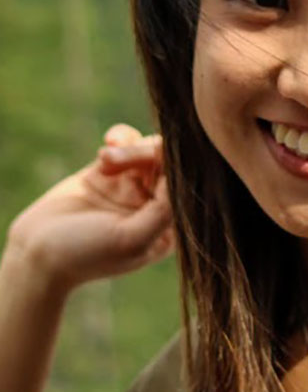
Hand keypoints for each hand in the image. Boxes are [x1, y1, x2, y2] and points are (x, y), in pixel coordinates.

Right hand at [6, 124, 174, 293]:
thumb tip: (187, 176)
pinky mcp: (109, 170)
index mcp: (170, 227)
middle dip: (148, 154)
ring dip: (130, 147)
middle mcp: (156, 205)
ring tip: (104, 160)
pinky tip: (104, 151)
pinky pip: (128, 141)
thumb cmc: (86, 254)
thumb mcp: (133, 238)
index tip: (158, 160)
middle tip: (114, 160)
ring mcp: (132, 185)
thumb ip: (165, 209)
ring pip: (149, 148)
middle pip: (170, 163)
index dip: (178, 167)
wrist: (36, 251)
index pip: (188, 187)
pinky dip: (120, 137)